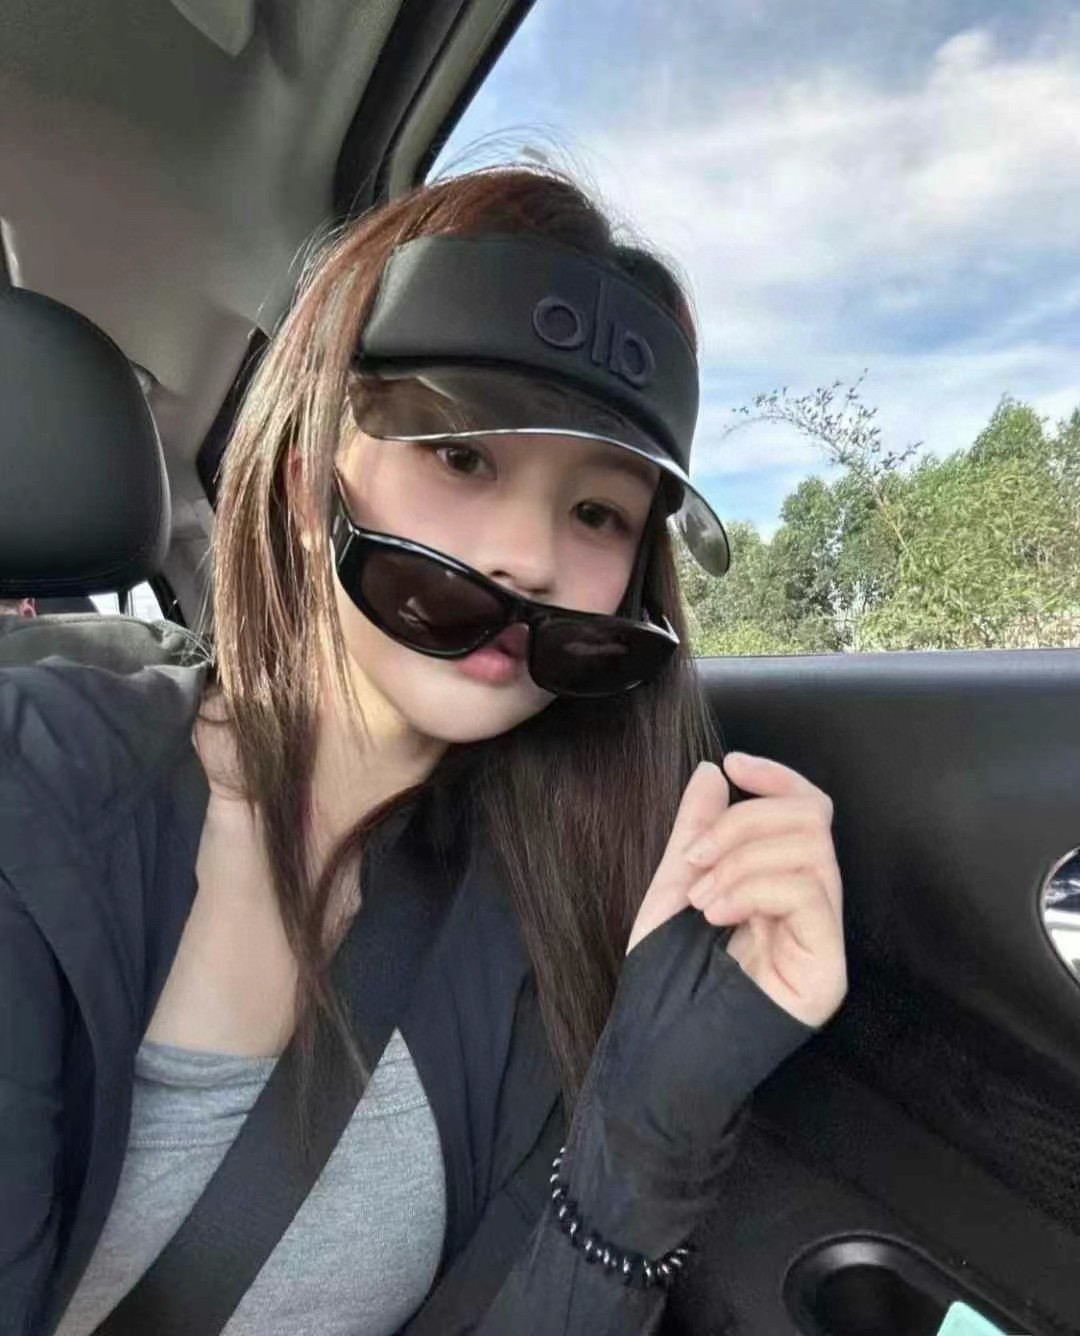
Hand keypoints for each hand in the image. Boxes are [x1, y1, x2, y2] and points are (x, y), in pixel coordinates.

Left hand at [627, 754, 845, 1028]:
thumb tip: (714, 771)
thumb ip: (697, 831)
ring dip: (740, 859)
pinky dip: (753, 887)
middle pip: (810, 819)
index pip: (807, 810)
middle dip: (743, 823)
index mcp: (781, 886)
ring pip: (810, 850)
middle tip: (695, 860)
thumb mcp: (674, 888)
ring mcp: (824, 941)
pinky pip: (807, 893)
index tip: (734, 761)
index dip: (777, 778)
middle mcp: (813, 909)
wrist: (657, 1055)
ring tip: (701, 898)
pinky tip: (716, 914)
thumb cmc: (663, 981)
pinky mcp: (827, 971)